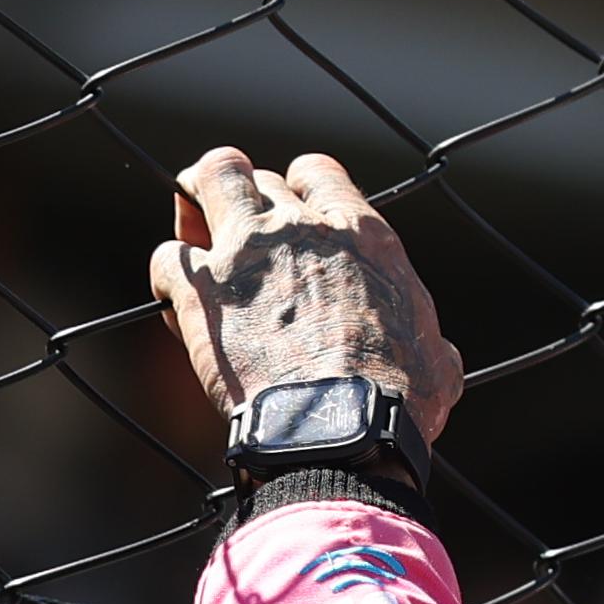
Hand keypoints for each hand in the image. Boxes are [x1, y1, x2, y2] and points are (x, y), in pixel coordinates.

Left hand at [147, 143, 464, 441]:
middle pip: (256, 175)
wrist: (343, 432)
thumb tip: (437, 353)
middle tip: (241, 230)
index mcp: (359, 234)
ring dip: (197, 199)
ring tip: (195, 226)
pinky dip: (169, 276)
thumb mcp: (437, 360)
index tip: (297, 217)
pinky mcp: (200, 293)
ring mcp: (244, 253)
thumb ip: (428, 338)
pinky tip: (176, 299)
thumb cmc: (398, 402)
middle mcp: (298, 227)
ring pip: (206, 179)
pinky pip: (166, 258)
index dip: (301, 191)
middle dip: (247, 198)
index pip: (316, 171)